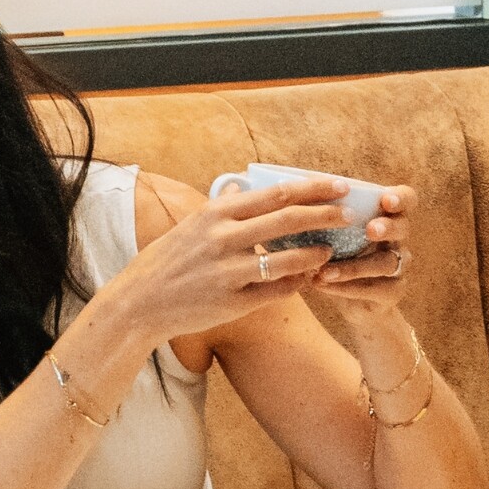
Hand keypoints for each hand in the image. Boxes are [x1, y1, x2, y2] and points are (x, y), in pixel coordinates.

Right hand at [109, 176, 351, 342]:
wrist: (138, 304)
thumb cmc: (164, 263)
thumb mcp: (188, 226)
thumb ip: (221, 207)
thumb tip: (243, 187)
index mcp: (215, 214)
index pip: (276, 194)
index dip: (313, 188)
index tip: (339, 184)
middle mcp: (223, 239)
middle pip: (289, 219)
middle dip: (327, 215)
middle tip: (349, 214)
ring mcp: (229, 272)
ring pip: (289, 258)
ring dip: (316, 253)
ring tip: (330, 251)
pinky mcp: (233, 303)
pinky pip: (278, 291)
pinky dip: (297, 283)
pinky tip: (307, 279)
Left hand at [307, 185, 416, 315]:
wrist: (345, 299)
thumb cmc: (332, 254)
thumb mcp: (322, 232)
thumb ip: (314, 213)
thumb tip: (282, 189)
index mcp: (384, 216)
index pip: (406, 199)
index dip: (400, 198)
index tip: (386, 200)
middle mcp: (397, 238)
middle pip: (403, 227)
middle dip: (388, 227)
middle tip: (370, 230)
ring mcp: (398, 266)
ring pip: (386, 262)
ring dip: (355, 266)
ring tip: (324, 271)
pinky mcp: (393, 291)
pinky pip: (378, 289)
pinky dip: (348, 287)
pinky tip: (323, 285)